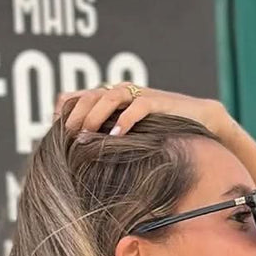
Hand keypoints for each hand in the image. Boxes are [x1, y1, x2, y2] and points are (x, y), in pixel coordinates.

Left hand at [55, 83, 234, 142]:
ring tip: (85, 134)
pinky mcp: (158, 102)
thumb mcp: (130, 137)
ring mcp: (140, 95)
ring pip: (110, 96)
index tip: (54, 133)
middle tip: (66, 136)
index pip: (79, 96)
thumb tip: (83, 162)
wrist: (201, 121)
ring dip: (95, 115)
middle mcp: (122, 93)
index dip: (64, 111)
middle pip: (90, 95)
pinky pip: (138, 106)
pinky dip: (125, 119)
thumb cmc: (163, 133)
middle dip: (76, 115)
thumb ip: (108, 140)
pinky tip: (116, 135)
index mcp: (111, 99)